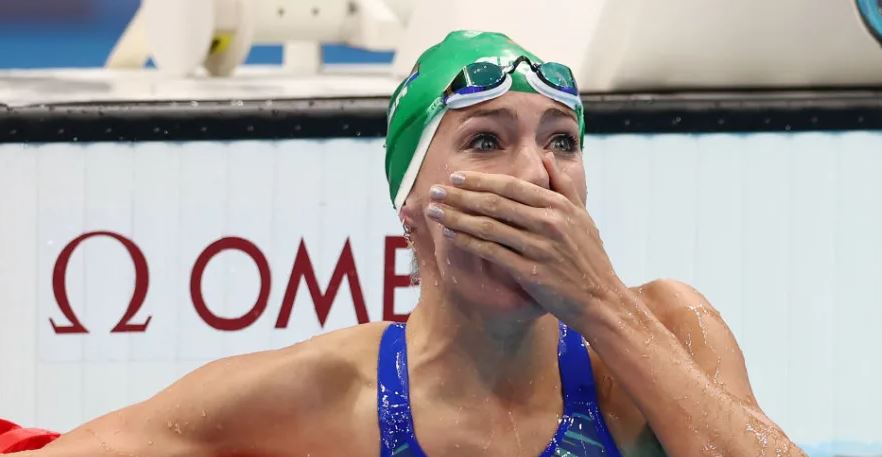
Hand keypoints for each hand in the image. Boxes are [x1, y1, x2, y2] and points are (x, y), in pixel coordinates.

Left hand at [425, 155, 629, 324]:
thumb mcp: (583, 216)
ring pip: (488, 226)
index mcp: (558, 205)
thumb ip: (563, 185)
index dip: (480, 181)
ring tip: (434, 211)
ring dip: (456, 216)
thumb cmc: (590, 258)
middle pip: (494, 203)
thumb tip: (546, 157)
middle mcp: (548, 222)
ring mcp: (539, 246)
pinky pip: (491, 252)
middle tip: (435, 190)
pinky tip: (450, 235)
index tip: (456, 177)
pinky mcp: (530, 271)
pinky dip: (468, 241)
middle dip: (460, 195)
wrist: (600, 299)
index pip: (511, 186)